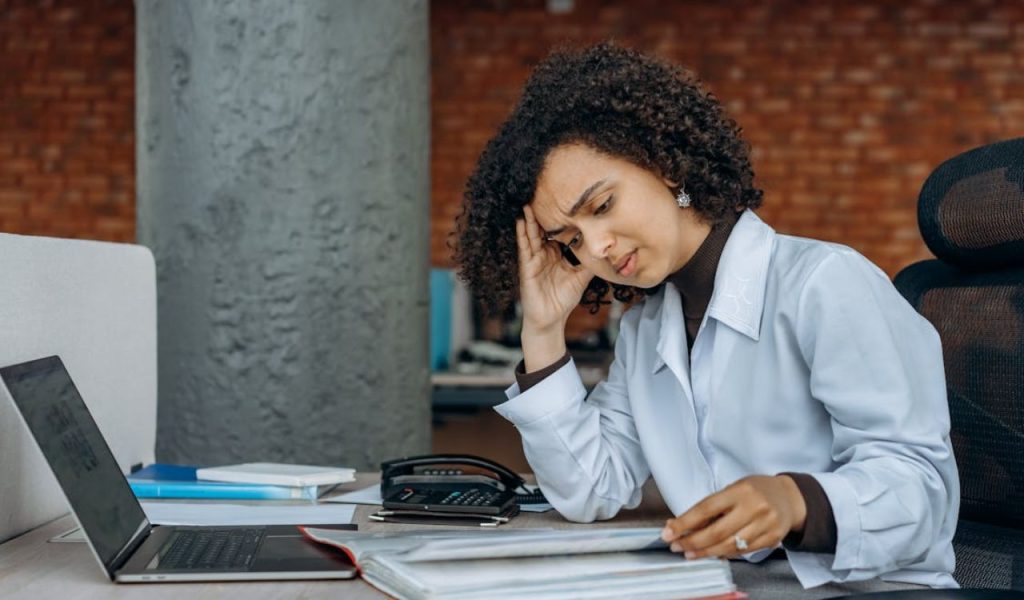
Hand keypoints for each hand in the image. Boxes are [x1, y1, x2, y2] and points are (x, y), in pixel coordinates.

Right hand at [515, 204, 593, 333]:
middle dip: (543, 213)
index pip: (558, 232)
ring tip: (528, 201)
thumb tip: (607, 251)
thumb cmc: (563, 300)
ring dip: (530, 219)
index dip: (561, 218)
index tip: (565, 201)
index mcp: (556, 254)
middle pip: (543, 229)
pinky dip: (522, 234)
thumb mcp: (582, 277)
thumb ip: (591, 263)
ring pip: (532, 235)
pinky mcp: (527, 267)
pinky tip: (520, 221)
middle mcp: (544, 254)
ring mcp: (534, 259)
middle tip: (543, 193)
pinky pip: (524, 248)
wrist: (551, 320)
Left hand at [660, 475, 806, 559]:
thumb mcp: (734, 489)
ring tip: (690, 553)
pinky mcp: (772, 539)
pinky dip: (725, 554)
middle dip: (692, 542)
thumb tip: (681, 524)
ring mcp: (765, 525)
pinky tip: (712, 553)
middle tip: (676, 546)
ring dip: (706, 552)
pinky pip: (743, 551)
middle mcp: (754, 507)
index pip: (706, 508)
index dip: (684, 522)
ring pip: (729, 545)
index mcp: (740, 490)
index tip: (668, 532)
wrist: (790, 498)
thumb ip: (712, 507)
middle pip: (716, 532)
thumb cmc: (756, 490)